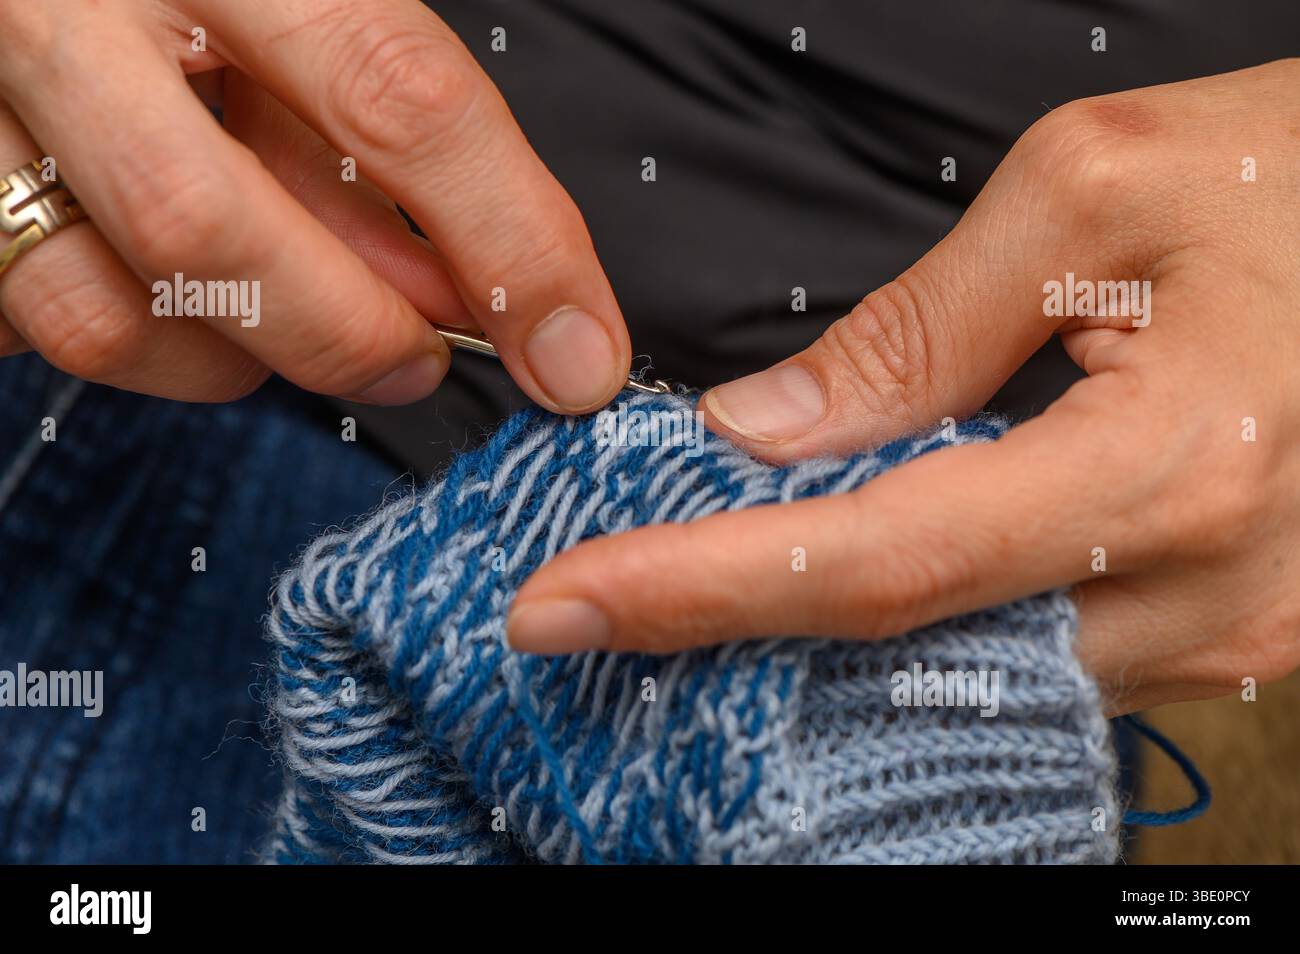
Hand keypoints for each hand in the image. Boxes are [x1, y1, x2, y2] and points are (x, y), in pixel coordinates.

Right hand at [0, 0, 628, 411]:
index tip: (579, 354)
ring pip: (103, 309)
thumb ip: (376, 132)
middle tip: (419, 362)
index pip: (393, 90)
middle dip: (348, 336)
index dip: (507, 237)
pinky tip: (176, 290)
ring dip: (238, 360)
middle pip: (208, 226)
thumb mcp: (296, 9)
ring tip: (294, 318)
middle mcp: (57, 8)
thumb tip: (468, 290)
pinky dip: (144, 344)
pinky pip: (33, 327)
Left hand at [508, 60, 1299, 714]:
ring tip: (701, 586)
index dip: (700, 589)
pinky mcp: (1229, 637)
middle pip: (907, 649)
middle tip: (603, 599)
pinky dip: (925, 632)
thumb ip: (915, 331)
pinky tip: (849, 588)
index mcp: (1171, 465)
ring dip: (822, 636)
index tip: (564, 604)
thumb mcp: (1091, 194)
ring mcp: (1229, 636)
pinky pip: (1039, 661)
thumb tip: (767, 435)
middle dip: (736, 630)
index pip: (874, 563)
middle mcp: (1204, 593)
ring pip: (969, 673)